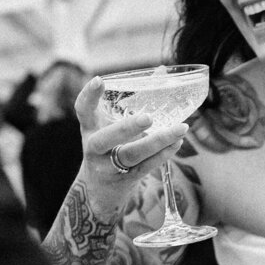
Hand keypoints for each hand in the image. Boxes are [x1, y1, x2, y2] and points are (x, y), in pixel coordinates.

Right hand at [73, 77, 188, 219]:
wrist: (100, 191)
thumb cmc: (111, 148)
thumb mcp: (111, 126)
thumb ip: (132, 102)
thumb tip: (161, 72)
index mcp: (90, 130)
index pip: (83, 111)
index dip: (88, 96)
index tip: (99, 80)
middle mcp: (94, 149)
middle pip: (104, 140)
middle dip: (126, 129)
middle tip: (148, 118)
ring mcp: (108, 167)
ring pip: (131, 155)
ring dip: (157, 142)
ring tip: (181, 128)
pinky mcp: (125, 180)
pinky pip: (146, 167)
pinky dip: (163, 154)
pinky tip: (178, 142)